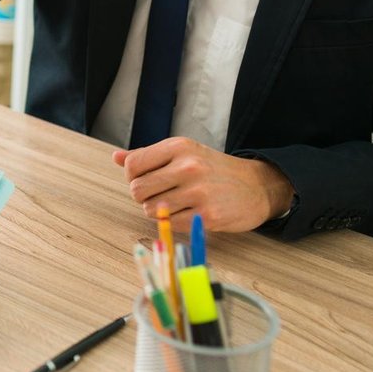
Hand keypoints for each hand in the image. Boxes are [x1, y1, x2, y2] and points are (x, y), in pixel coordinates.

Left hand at [112, 138, 292, 232]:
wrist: (257, 186)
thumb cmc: (213, 169)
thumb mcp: (184, 153)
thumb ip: (149, 156)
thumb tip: (116, 157)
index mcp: (179, 147)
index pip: (132, 165)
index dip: (134, 176)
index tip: (147, 179)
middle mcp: (188, 166)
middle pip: (137, 189)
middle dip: (143, 196)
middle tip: (160, 194)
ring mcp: (198, 192)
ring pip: (150, 209)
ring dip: (157, 211)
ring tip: (174, 203)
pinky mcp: (207, 216)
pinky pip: (170, 224)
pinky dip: (172, 222)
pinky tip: (186, 213)